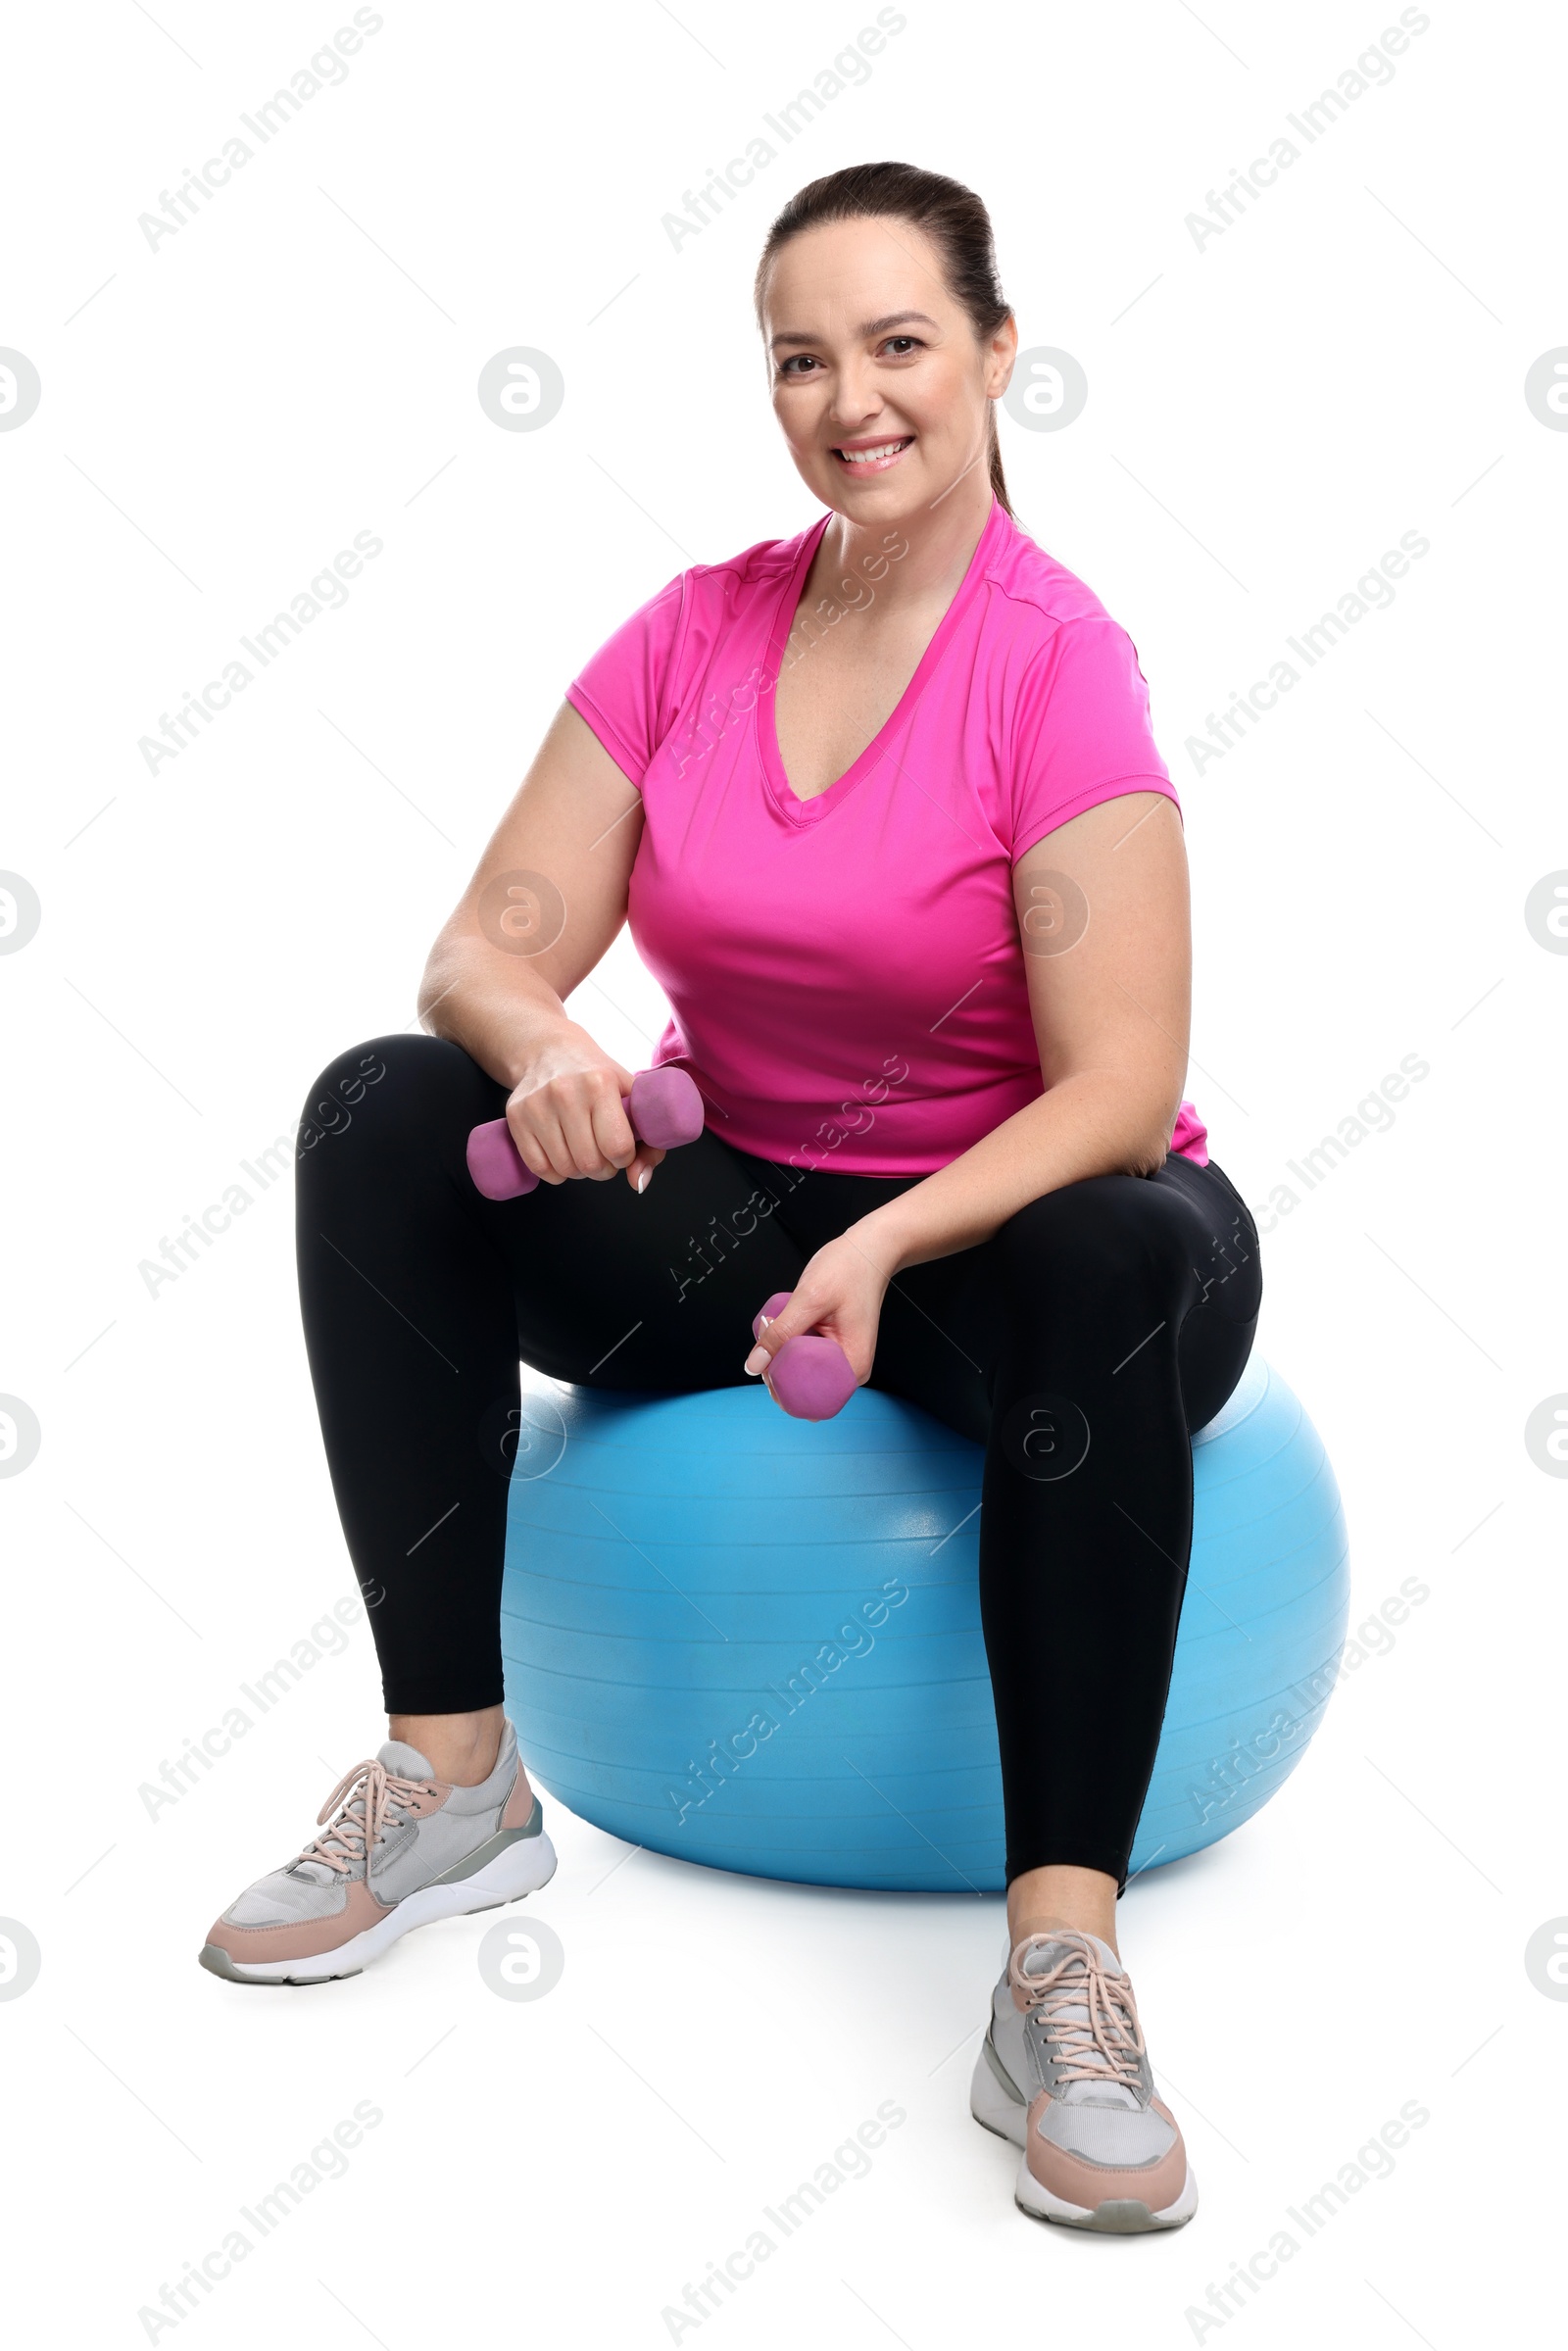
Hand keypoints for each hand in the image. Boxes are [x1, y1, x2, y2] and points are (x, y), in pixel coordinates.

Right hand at [503, 1024, 667, 1192]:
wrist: (550, 1052)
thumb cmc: (597, 1077)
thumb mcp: (631, 1097)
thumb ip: (649, 1142)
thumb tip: (638, 1182)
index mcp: (600, 1083)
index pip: (617, 1146)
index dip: (624, 1158)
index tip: (621, 1149)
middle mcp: (565, 1093)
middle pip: (590, 1163)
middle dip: (603, 1169)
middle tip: (603, 1154)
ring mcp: (537, 1106)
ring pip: (564, 1169)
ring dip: (579, 1171)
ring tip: (583, 1151)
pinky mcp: (517, 1117)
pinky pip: (539, 1168)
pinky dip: (555, 1172)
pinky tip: (563, 1155)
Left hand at [741, 1225, 893, 1401]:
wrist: (869, 1250)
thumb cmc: (849, 1270)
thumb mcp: (809, 1300)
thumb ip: (781, 1333)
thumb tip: (754, 1366)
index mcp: (853, 1367)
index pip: (809, 1398)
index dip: (781, 1386)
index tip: (765, 1362)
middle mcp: (850, 1369)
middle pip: (803, 1387)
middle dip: (779, 1367)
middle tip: (770, 1334)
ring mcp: (842, 1358)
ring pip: (800, 1371)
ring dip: (782, 1353)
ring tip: (779, 1324)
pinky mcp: (833, 1348)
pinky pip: (804, 1357)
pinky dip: (790, 1344)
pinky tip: (788, 1325)